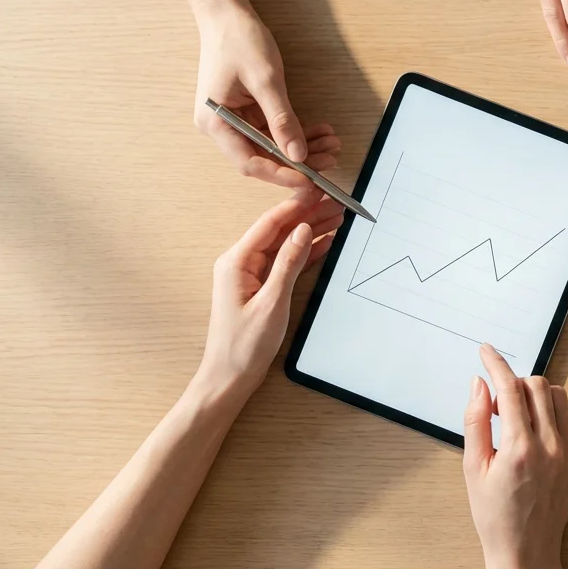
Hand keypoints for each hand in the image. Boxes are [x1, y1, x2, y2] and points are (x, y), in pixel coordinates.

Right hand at [193, 6, 341, 185]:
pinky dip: (295, 131)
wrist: (226, 14)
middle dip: (298, 161)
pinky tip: (320, 132)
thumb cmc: (239, 40)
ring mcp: (233, 120)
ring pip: (271, 145)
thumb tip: (298, 154)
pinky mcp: (245, 112)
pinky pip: (272, 130)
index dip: (281, 174)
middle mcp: (220, 126)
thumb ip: (281, 119)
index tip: (310, 178)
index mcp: (215, 122)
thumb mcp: (265, 80)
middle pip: (261, 157)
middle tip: (331, 159)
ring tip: (332, 144)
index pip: (249, 162)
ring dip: (301, 147)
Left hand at [198, 190, 343, 394]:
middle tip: (337, 203)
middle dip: (308, 216)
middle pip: (279, 230)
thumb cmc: (244, 345)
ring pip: (285, 244)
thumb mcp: (272, 302)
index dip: (296, 206)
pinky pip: (286, 262)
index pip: (270, 223)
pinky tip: (325, 242)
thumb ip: (288, 263)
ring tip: (337, 218)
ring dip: (310, 231)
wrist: (230, 377)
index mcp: (237, 261)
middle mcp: (241, 262)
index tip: (320, 191)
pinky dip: (305, 252)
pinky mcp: (260, 286)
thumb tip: (302, 230)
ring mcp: (251, 274)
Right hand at [464, 345, 567, 568]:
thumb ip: (475, 421)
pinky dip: (557, 407)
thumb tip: (479, 384)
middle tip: (498, 404)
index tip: (486, 351)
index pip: (509, 389)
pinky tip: (540, 422)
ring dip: (535, 394)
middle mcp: (549, 446)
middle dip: (514, 383)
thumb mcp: (471, 468)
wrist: (526, 549)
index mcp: (518, 449)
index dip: (496, 364)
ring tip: (518, 416)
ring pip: (557, 395)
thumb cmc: (494, 514)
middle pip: (536, 385)